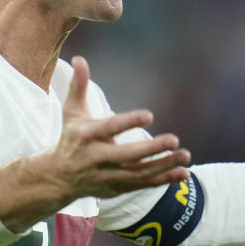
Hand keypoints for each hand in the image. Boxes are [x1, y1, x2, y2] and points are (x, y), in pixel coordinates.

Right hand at [0, 56, 191, 231]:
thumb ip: (78, 85)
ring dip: (164, 166)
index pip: (110, 128)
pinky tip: (183, 173)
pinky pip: (143, 184)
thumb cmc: (71, 138)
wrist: (59, 177)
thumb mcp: (71, 111)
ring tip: (185, 155)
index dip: (129, 122)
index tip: (149, 115)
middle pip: (127, 155)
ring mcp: (108, 175)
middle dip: (151, 149)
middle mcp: (97, 157)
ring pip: (139, 173)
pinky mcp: (117, 188)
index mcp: (87, 136)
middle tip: (174, 140)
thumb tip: (79, 57)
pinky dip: (164, 180)